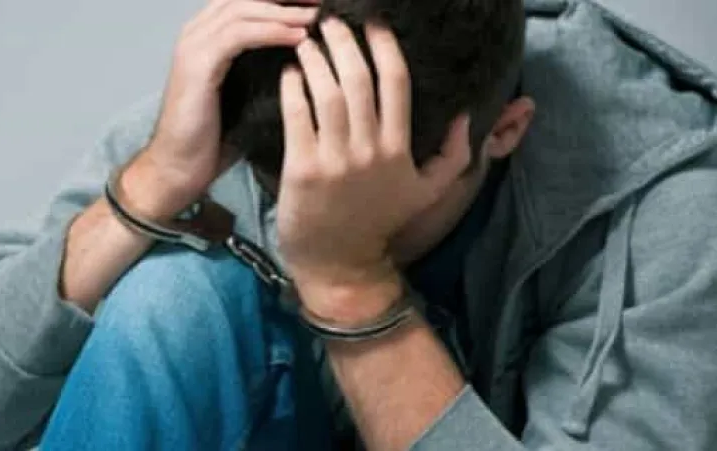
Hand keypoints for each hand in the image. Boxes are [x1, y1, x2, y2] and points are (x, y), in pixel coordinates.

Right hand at [122, 0, 318, 219]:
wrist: (180, 168)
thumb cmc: (214, 139)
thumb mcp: (247, 96)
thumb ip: (269, 72)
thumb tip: (311, 65)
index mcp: (209, 37)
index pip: (249, 1)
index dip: (283, 0)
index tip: (319, 4)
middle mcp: (198, 33)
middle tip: (322, 1)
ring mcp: (194, 46)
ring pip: (244, 9)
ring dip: (285, 12)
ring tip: (317, 16)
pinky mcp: (197, 64)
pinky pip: (238, 35)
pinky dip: (271, 32)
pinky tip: (298, 38)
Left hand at [276, 19, 470, 322]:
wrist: (340, 263)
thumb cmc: (379, 223)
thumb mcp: (426, 194)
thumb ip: (455, 157)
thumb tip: (468, 116)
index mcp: (399, 150)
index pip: (396, 83)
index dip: (384, 46)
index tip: (373, 24)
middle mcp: (369, 150)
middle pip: (359, 80)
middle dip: (345, 42)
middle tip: (330, 20)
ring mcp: (334, 160)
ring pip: (327, 93)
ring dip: (317, 59)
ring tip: (308, 40)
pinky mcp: (302, 169)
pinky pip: (296, 116)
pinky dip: (293, 87)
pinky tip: (291, 71)